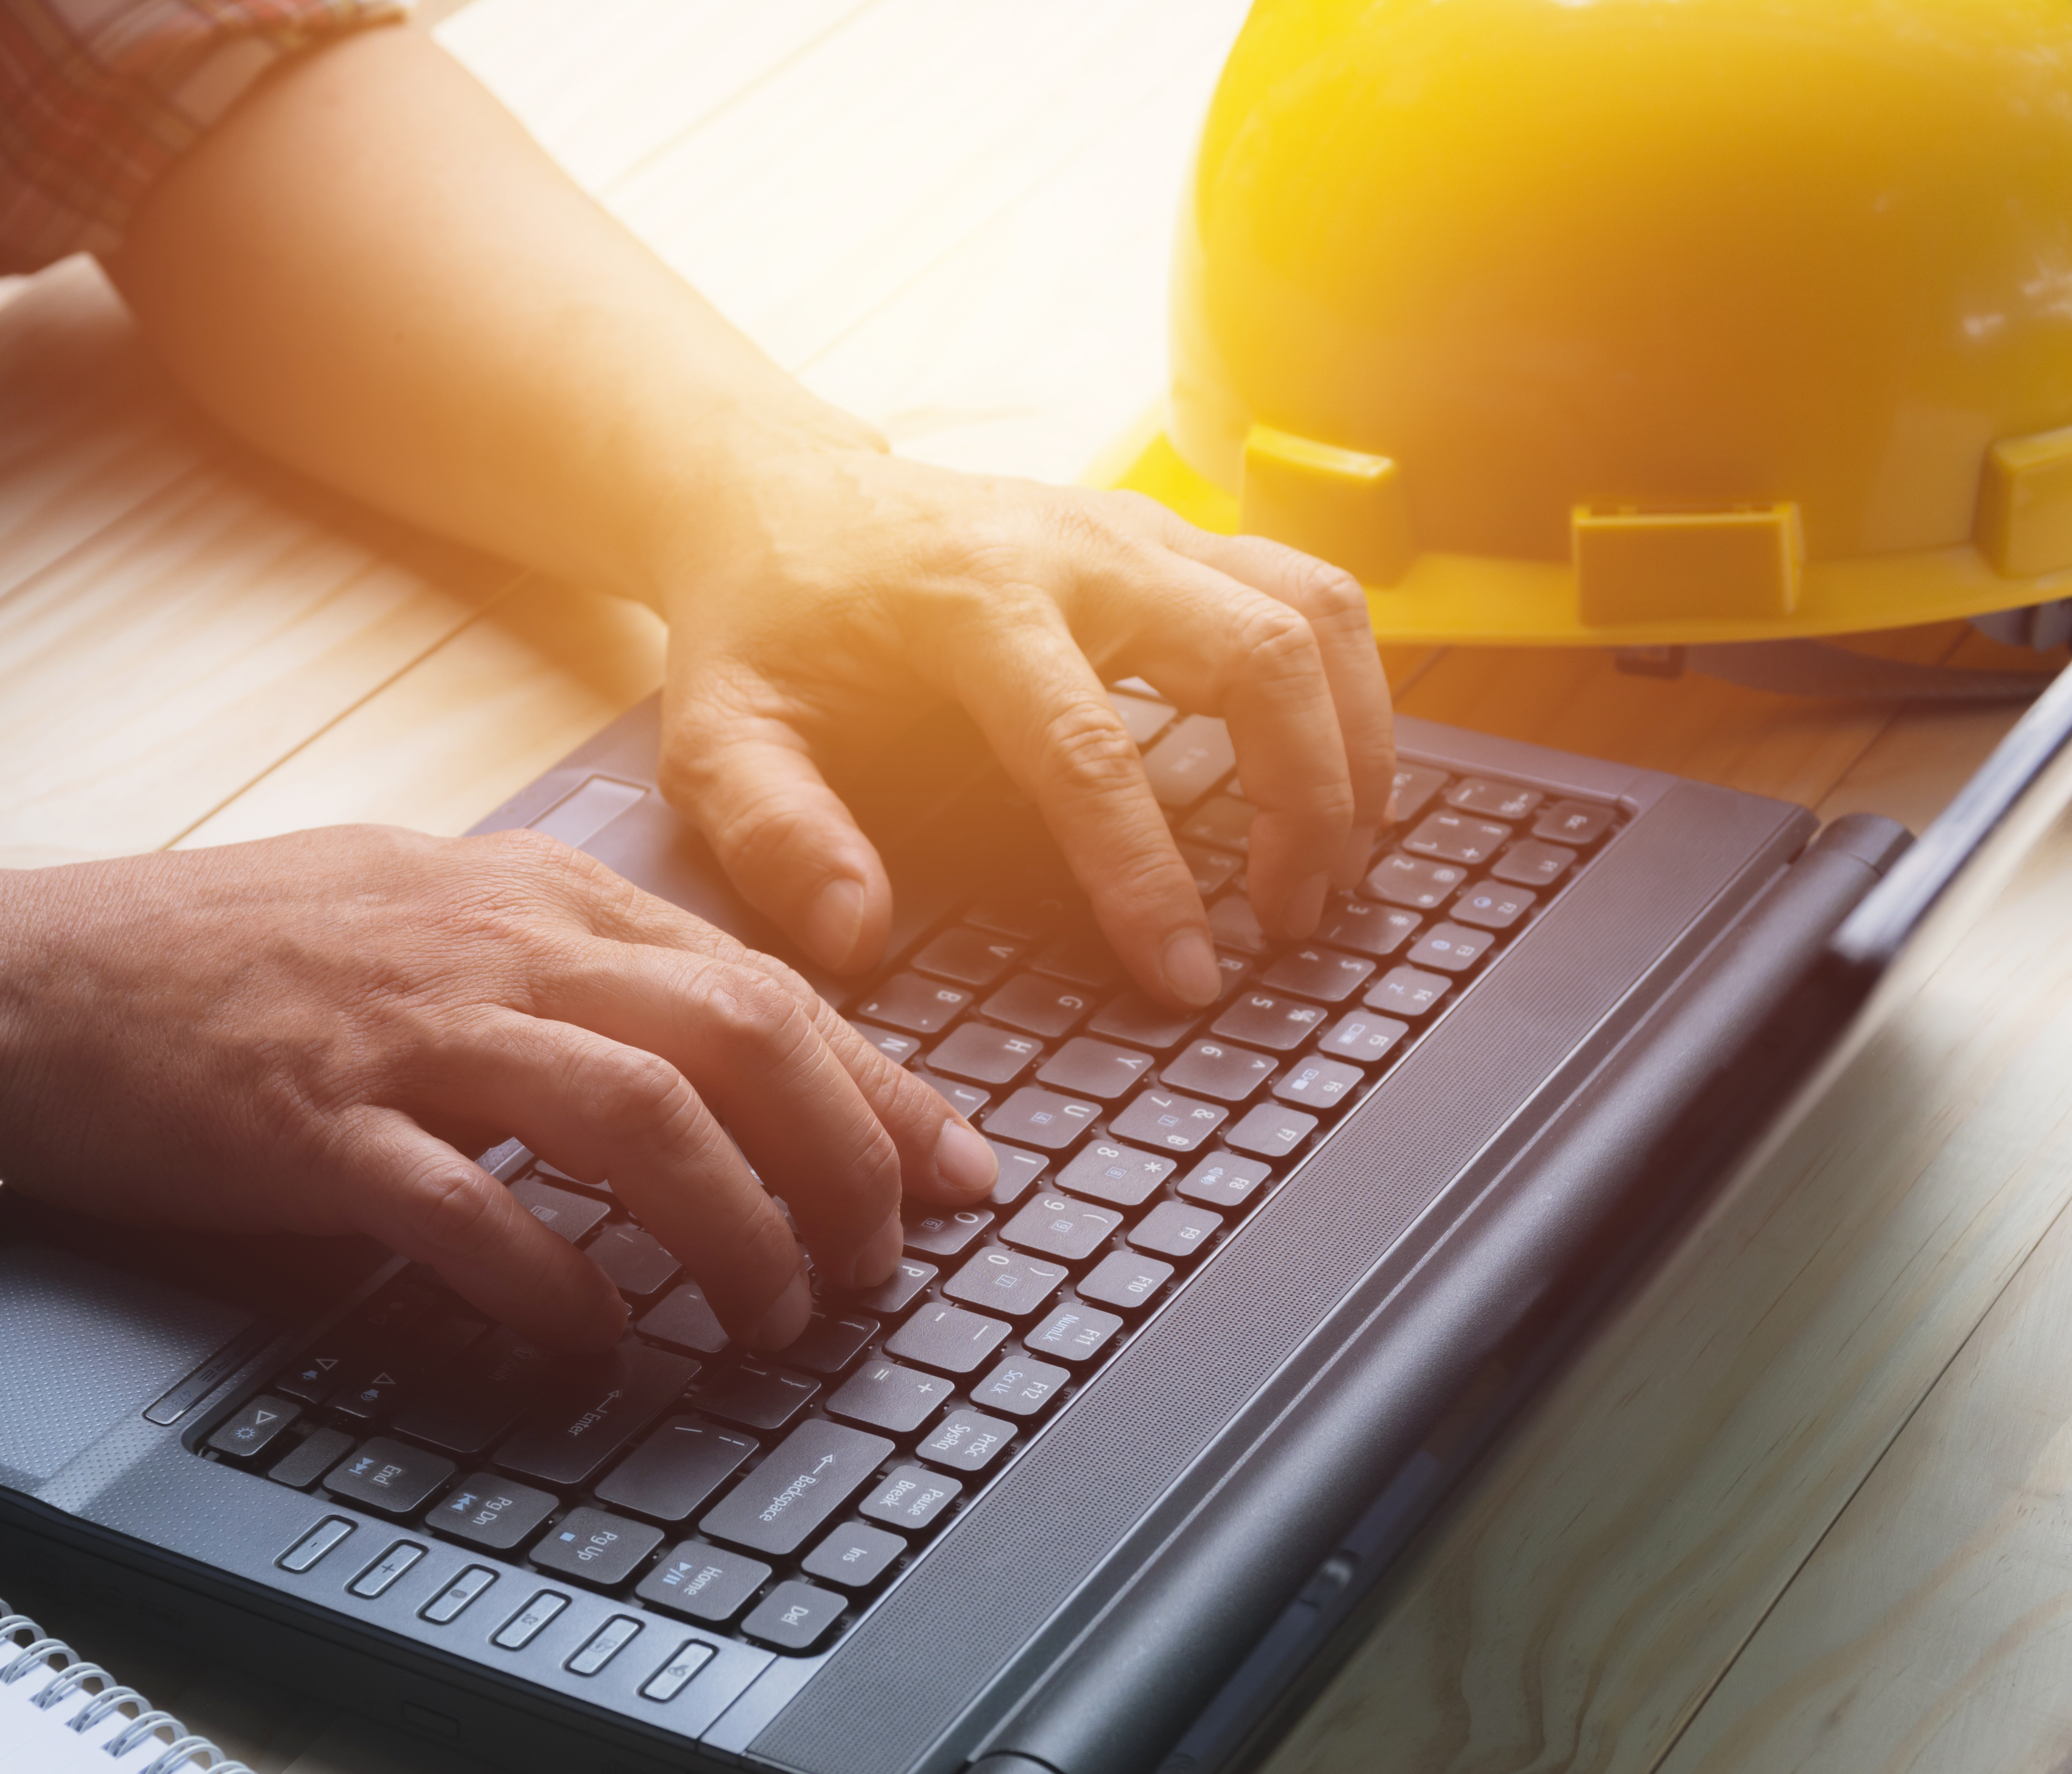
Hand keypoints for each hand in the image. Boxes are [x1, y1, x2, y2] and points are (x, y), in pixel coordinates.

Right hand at [0, 826, 996, 1351]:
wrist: (21, 976)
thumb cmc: (219, 957)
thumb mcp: (415, 908)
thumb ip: (557, 959)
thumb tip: (704, 1038)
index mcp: (527, 894)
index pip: (759, 982)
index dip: (882, 1088)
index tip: (960, 1176)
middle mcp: (489, 944)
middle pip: (737, 1035)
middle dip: (844, 1160)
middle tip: (881, 1268)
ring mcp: (403, 1031)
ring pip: (639, 1114)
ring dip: (735, 1227)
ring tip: (773, 1319)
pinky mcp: (314, 1124)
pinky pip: (472, 1207)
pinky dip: (556, 1284)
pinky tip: (599, 1341)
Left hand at [650, 443, 1395, 1006]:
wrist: (775, 497)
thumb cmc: (761, 628)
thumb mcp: (718, 735)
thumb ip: (774, 834)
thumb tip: (856, 936)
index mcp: (969, 599)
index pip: (1091, 750)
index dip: (1149, 877)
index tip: (1187, 978)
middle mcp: (1080, 545)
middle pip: (1258, 655)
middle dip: (1304, 800)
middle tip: (1290, 924)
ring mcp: (1142, 526)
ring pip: (1315, 609)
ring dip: (1353, 743)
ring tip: (1336, 867)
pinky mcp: (1176, 534)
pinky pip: (1308, 593)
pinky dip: (1348, 689)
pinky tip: (1335, 784)